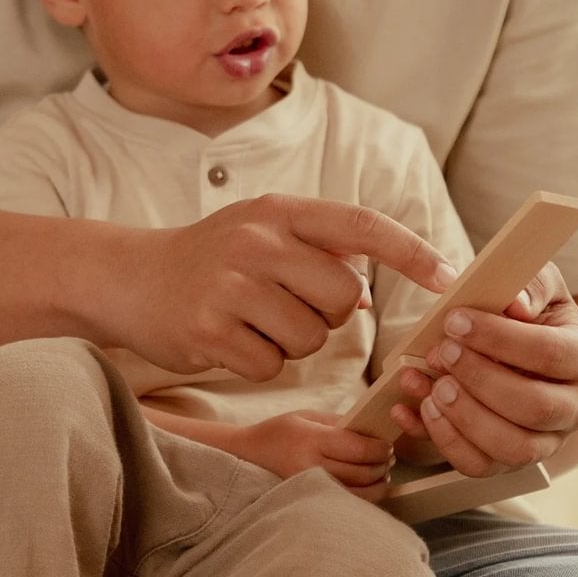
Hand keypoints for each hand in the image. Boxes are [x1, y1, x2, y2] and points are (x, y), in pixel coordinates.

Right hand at [117, 194, 458, 383]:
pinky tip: (228, 340)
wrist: (126, 279)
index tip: (450, 278)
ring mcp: (231, 286)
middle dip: (327, 314)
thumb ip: (316, 254)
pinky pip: (271, 364)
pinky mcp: (210, 330)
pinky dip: (258, 362)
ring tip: (251, 321)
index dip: (412, 252)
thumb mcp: (261, 236)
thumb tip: (364, 295)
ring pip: (310, 337)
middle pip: (341, 296)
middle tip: (287, 306)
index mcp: (279, 212)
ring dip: (291, 342)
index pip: (362, 226)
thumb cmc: (208, 260)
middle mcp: (257, 242)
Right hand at [240, 411, 394, 499]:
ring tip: (381, 474)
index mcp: (312, 440)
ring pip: (358, 493)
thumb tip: (373, 431)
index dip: (380, 448)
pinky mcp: (309, 501)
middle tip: (389, 458)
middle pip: (362, 472)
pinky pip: (345, 504)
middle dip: (383, 465)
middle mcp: (311, 467)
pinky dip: (363, 497)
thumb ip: (340, 422)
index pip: (359, 448)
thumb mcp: (307, 416)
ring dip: (377, 484)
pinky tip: (367, 487)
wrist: (246, 454)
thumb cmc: (278, 431)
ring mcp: (309, 488)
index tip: (387, 445)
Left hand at [391, 265, 577, 476]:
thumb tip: (516, 303)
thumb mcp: (538, 287)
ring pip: (512, 448)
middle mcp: (573, 408)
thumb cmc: (531, 317)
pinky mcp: (510, 463)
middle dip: (480, 380)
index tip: (455, 321)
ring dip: (465, 418)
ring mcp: (545, 442)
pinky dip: (443, 440)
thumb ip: (531, 285)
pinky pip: (478, 466)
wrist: (532, 357)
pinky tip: (418, 408)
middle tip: (441, 353)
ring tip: (433, 386)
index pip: (549, 353)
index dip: (499, 338)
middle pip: (534, 408)